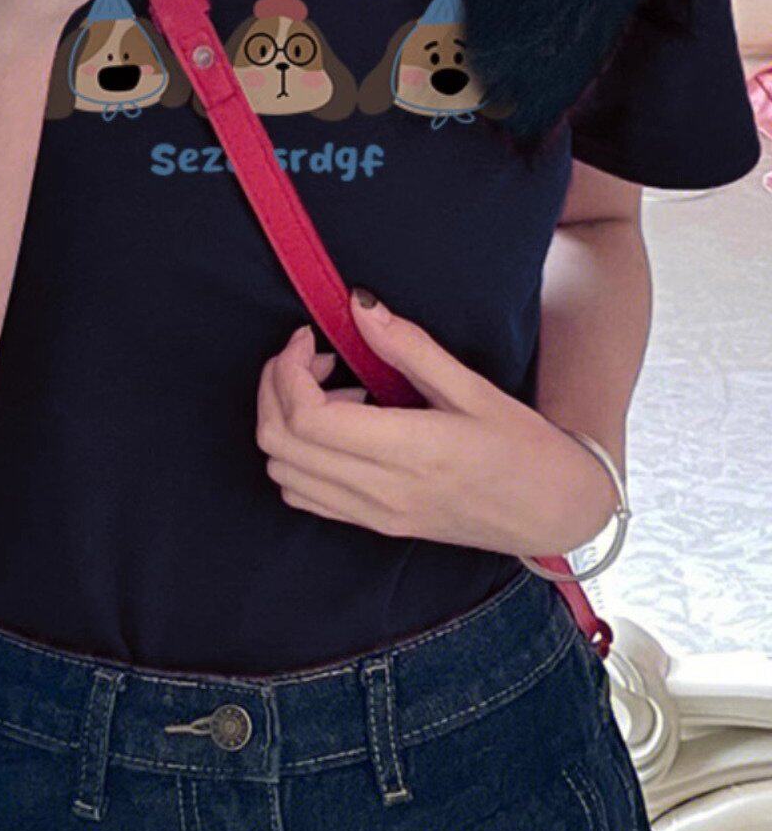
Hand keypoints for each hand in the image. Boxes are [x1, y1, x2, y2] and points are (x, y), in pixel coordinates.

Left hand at [255, 293, 619, 557]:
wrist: (555, 513)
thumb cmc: (525, 448)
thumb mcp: (474, 388)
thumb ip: (410, 347)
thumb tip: (359, 304)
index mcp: (410, 452)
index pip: (307, 418)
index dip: (288, 370)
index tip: (307, 338)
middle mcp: (382, 490)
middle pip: (279, 444)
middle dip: (275, 388)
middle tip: (309, 356)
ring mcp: (374, 514)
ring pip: (283, 472)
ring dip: (286, 423)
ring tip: (331, 391)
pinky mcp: (375, 525)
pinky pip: (304, 496)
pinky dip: (297, 457)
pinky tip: (338, 430)